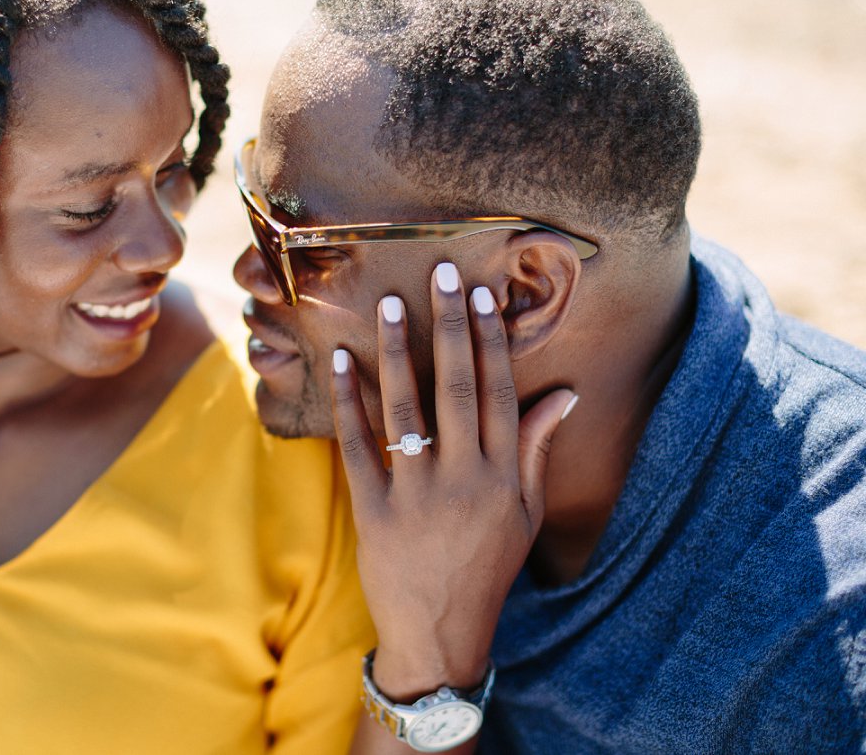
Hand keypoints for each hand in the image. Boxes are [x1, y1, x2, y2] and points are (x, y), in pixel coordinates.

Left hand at [330, 262, 576, 697]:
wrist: (439, 634)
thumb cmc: (487, 566)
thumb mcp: (525, 513)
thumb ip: (537, 450)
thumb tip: (565, 393)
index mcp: (504, 477)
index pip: (501, 394)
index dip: (491, 342)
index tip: (482, 296)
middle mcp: (463, 480)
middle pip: (458, 389)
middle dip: (451, 327)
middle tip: (443, 275)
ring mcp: (415, 495)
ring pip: (406, 408)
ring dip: (398, 351)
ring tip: (389, 303)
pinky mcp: (372, 511)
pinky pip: (358, 445)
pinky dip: (348, 400)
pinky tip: (342, 358)